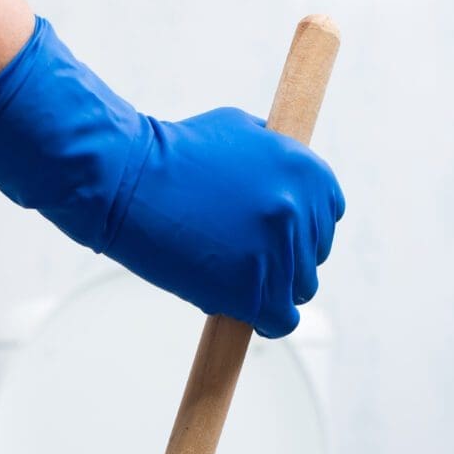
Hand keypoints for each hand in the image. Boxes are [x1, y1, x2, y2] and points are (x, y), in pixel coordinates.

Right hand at [107, 108, 343, 337]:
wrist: (125, 181)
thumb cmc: (172, 155)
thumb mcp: (238, 131)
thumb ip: (274, 157)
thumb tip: (291, 183)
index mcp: (306, 171)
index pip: (328, 217)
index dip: (298, 231)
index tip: (272, 238)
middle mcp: (300, 211)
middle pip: (312, 259)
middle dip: (281, 262)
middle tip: (241, 259)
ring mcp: (277, 253)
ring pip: (298, 293)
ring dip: (270, 292)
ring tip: (230, 278)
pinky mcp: (253, 291)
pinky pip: (280, 322)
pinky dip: (264, 322)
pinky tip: (239, 308)